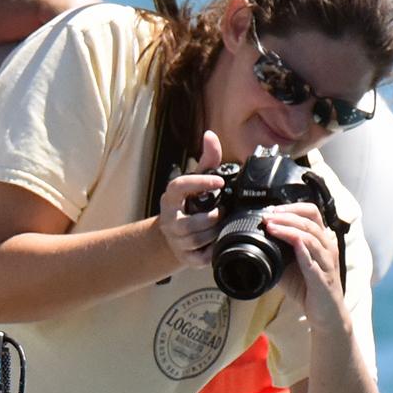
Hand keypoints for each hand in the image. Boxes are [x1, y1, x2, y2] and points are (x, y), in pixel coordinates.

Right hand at [156, 128, 226, 271]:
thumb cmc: (190, 204)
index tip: (218, 182)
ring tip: (221, 226)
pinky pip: (201, 256)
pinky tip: (217, 241)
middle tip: (222, 212)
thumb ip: (207, 159)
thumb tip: (210, 135)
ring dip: (214, 233)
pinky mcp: (184, 257)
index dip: (199, 183)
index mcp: (171, 197)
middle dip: (210, 217)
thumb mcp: (198, 180)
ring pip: (196, 239)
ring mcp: (174, 239)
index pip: (179, 186)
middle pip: (189, 222)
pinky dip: (213, 250)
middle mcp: (169, 219)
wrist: (174, 236)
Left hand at [264, 200, 347, 328]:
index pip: (311, 214)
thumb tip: (253, 242)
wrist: (325, 313)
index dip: (292, 208)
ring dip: (290, 229)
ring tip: (271, 226)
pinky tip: (292, 243)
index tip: (271, 210)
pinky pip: (314, 259)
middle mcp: (327, 246)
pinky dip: (302, 248)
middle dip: (287, 215)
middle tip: (268, 215)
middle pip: (311, 220)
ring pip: (311, 236)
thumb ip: (276, 252)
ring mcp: (327, 260)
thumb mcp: (287, 266)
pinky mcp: (324, 276)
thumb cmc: (307, 288)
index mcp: (320, 240)